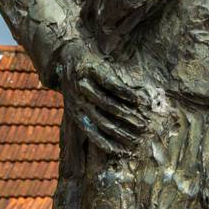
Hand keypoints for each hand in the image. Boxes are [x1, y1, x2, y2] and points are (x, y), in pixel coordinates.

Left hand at [58, 38, 149, 155]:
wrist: (64, 54)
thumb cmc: (76, 83)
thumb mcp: (76, 103)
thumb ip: (88, 119)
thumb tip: (95, 154)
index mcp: (75, 112)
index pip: (93, 133)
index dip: (110, 143)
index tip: (127, 150)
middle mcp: (78, 101)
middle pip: (104, 120)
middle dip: (124, 131)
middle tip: (141, 137)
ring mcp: (84, 85)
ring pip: (108, 104)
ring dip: (127, 114)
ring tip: (143, 121)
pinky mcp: (91, 69)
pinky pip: (111, 84)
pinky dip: (125, 93)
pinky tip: (138, 100)